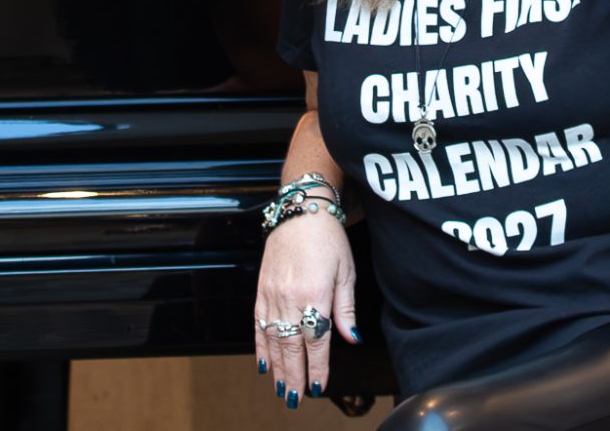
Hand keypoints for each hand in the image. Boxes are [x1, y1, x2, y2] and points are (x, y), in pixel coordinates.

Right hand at [254, 213, 359, 403]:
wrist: (301, 210)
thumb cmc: (328, 238)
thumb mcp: (346, 272)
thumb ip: (346, 310)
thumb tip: (351, 339)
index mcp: (315, 294)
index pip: (316, 341)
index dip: (316, 367)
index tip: (317, 386)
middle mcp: (290, 297)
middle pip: (291, 346)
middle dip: (293, 375)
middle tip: (295, 398)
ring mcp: (272, 294)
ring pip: (272, 339)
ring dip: (276, 366)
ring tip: (280, 388)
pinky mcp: (261, 289)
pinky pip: (258, 323)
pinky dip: (260, 346)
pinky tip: (264, 362)